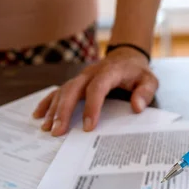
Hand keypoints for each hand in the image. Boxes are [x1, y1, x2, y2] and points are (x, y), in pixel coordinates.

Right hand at [33, 47, 157, 135]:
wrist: (127, 58)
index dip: (92, 106)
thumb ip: (145, 93)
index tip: (89, 126)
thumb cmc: (137, 73)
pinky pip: (58, 90)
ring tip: (48, 128)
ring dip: (54, 109)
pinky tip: (39, 115)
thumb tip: (136, 107)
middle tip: (58, 131)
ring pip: (63, 91)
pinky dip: (48, 102)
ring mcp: (81, 77)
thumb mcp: (149, 80)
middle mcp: (91, 73)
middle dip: (64, 111)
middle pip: (73, 89)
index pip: (98, 87)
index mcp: (110, 72)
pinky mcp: (76, 82)